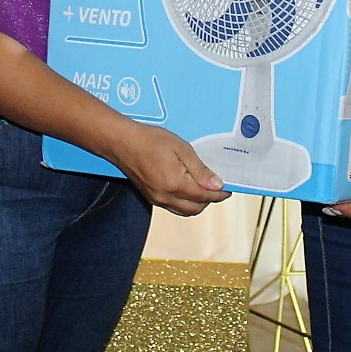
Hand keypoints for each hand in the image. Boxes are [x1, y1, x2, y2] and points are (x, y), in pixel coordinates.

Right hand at [110, 123, 230, 215]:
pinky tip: (188, 189)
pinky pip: (174, 207)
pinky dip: (185, 203)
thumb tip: (217, 185)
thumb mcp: (181, 148)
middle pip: (197, 208)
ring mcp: (157, 200)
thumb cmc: (150, 140)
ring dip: (198, 203)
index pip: (205, 196)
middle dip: (210, 199)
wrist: (122, 142)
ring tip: (205, 187)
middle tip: (218, 186)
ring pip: (186, 211)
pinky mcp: (151, 198)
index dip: (220, 193)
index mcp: (175, 184)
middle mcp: (166, 197)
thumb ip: (200, 169)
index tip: (229, 188)